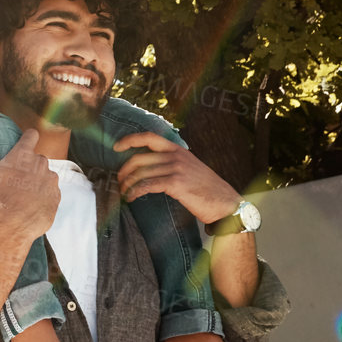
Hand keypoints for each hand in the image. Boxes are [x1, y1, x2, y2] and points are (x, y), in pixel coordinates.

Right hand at [0, 130, 60, 239]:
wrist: (14, 224)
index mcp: (22, 155)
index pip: (31, 135)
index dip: (28, 137)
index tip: (26, 139)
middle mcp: (41, 164)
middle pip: (38, 158)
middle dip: (30, 166)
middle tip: (17, 178)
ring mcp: (51, 182)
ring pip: (47, 176)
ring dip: (39, 182)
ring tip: (25, 195)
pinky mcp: (56, 199)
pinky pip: (52, 195)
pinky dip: (44, 198)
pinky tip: (32, 207)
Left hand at [112, 131, 240, 225]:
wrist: (226, 204)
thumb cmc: (207, 190)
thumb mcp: (191, 168)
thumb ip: (173, 162)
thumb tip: (150, 166)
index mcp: (178, 149)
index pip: (149, 137)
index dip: (130, 140)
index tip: (116, 147)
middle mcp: (176, 156)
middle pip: (139, 158)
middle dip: (124, 170)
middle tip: (118, 181)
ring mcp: (176, 169)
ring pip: (141, 173)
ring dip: (127, 184)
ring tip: (123, 192)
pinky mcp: (176, 184)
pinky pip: (147, 185)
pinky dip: (135, 192)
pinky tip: (131, 198)